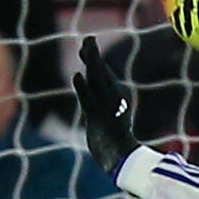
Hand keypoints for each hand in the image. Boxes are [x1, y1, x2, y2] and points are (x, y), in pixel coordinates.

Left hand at [72, 38, 138, 176]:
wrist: (121, 159)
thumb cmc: (115, 144)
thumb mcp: (107, 122)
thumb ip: (100, 109)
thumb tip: (94, 104)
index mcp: (119, 97)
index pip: (103, 74)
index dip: (93, 59)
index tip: (87, 46)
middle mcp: (114, 98)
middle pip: (100, 72)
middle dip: (93, 55)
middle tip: (88, 39)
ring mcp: (106, 107)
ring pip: (97, 81)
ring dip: (93, 64)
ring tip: (87, 47)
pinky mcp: (97, 118)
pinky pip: (89, 100)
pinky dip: (83, 89)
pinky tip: (77, 77)